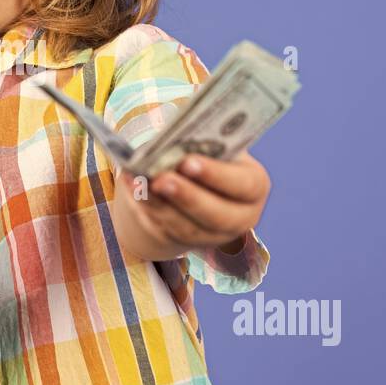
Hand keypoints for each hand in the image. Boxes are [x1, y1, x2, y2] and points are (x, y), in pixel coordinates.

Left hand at [114, 148, 270, 257]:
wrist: (196, 182)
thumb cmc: (209, 153)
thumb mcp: (213, 144)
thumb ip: (199, 143)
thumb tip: (171, 142)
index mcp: (254, 186)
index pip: (243, 184)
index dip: (215, 175)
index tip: (188, 161)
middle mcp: (240, 217)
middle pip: (216, 215)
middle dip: (186, 196)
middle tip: (160, 179)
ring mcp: (213, 235)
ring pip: (186, 226)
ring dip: (159, 203)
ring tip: (139, 181)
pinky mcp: (185, 242)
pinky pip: (164, 228)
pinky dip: (146, 205)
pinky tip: (131, 186)